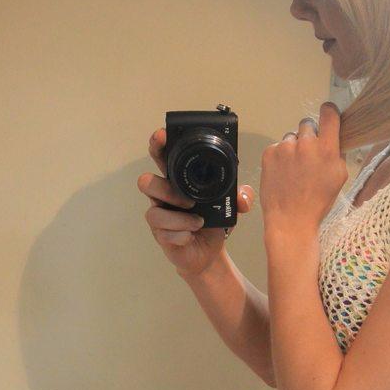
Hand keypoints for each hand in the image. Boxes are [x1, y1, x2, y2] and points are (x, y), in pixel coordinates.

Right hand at [138, 127, 254, 278]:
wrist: (209, 252)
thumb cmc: (213, 221)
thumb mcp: (231, 206)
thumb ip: (240, 197)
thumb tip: (243, 197)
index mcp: (177, 180)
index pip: (161, 157)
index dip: (158, 145)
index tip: (162, 136)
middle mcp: (163, 196)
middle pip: (146, 182)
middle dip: (165, 189)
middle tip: (188, 200)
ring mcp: (160, 216)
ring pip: (154, 212)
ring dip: (178, 218)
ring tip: (198, 221)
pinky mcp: (161, 236)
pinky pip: (164, 233)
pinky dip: (182, 234)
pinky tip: (192, 235)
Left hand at [260, 101, 347, 235]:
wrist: (290, 220)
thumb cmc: (318, 203)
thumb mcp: (339, 178)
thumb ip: (336, 153)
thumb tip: (333, 138)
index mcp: (327, 148)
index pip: (329, 113)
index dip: (328, 112)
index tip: (327, 116)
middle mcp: (306, 143)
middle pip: (308, 125)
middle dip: (309, 138)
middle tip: (308, 157)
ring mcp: (285, 147)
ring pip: (291, 138)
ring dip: (293, 149)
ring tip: (293, 171)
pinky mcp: (269, 153)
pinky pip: (277, 147)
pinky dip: (280, 158)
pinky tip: (283, 174)